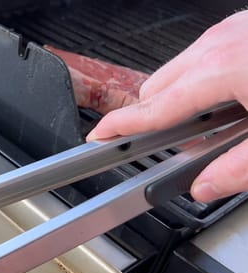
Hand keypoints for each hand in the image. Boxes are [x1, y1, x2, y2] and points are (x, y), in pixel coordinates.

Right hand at [86, 10, 247, 202]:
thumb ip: (241, 168)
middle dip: (154, 116)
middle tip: (173, 147)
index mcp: (224, 69)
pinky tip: (232, 99)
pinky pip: (203, 55)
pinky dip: (202, 81)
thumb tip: (206, 186)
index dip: (121, 125)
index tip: (98, 138)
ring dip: (180, 98)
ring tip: (214, 125)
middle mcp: (221, 42)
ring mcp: (233, 29)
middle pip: (158, 85)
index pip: (154, 105)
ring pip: (179, 68)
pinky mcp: (244, 27)